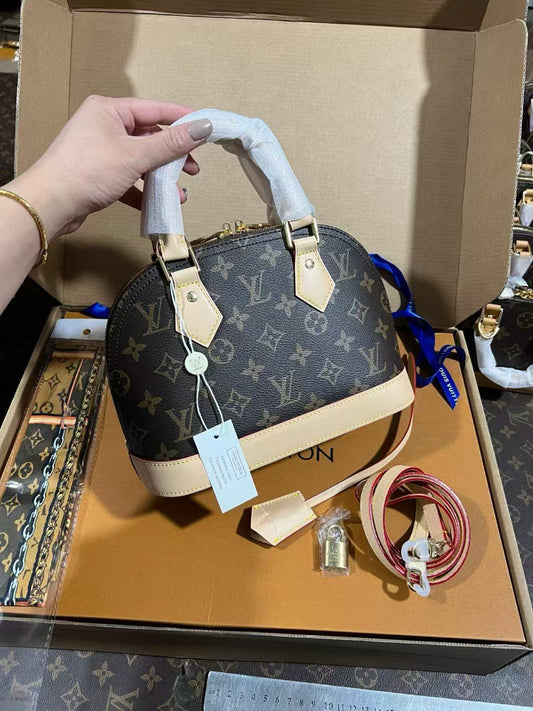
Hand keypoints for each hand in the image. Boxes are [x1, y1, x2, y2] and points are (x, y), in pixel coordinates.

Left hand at [7, 95, 212, 239]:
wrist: (51, 204)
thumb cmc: (88, 171)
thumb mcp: (136, 155)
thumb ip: (171, 143)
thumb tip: (203, 127)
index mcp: (110, 111)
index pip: (155, 110)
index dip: (182, 119)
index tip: (206, 128)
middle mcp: (104, 126)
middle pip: (149, 138)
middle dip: (173, 157)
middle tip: (193, 170)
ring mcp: (100, 152)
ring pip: (141, 161)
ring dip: (161, 179)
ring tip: (180, 194)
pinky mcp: (98, 176)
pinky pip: (129, 180)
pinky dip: (144, 191)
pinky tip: (159, 204)